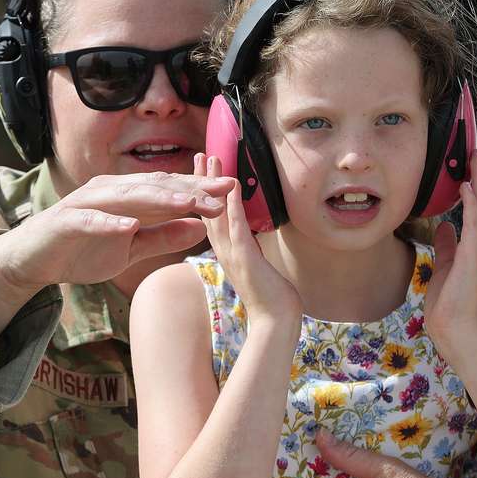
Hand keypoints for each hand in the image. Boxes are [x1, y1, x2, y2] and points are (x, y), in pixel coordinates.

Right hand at [0, 170, 234, 298]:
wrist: (34, 260)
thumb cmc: (83, 250)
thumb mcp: (131, 249)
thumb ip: (164, 237)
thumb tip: (200, 228)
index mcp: (128, 196)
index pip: (170, 191)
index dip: (201, 191)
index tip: (233, 192)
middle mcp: (110, 191)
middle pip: (156, 187)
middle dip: (191, 189)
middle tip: (223, 191)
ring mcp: (87, 203)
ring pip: (129, 197)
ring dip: (160, 199)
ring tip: (189, 202)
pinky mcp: (67, 221)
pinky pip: (92, 220)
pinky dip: (110, 222)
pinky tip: (131, 225)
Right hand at [197, 153, 301, 323]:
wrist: (276, 321)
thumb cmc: (271, 298)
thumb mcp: (257, 269)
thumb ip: (250, 253)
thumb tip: (251, 242)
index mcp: (227, 254)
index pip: (211, 218)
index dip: (204, 194)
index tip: (202, 172)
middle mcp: (225, 252)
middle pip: (207, 210)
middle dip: (203, 182)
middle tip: (200, 156)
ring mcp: (233, 255)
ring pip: (218, 214)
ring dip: (214, 186)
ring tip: (211, 160)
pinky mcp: (246, 258)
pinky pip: (237, 228)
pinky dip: (233, 207)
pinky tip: (231, 188)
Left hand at [424, 150, 476, 361]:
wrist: (454, 331)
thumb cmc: (448, 305)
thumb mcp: (443, 268)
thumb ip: (447, 247)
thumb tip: (444, 227)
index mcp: (475, 248)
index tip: (470, 165)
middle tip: (476, 152)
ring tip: (474, 159)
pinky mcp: (472, 259)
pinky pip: (474, 225)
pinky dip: (472, 204)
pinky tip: (467, 186)